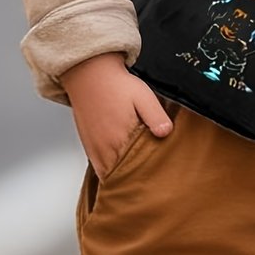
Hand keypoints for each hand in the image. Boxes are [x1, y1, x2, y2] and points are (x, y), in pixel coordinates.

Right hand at [60, 52, 173, 176]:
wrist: (90, 73)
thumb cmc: (115, 84)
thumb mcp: (143, 96)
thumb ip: (155, 116)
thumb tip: (166, 132)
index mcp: (119, 139)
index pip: (134, 170)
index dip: (146, 176)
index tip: (156, 179)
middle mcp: (104, 148)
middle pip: (120, 176)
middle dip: (134, 180)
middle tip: (148, 181)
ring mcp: (94, 148)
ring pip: (108, 174)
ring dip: (121, 176)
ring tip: (136, 176)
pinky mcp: (88, 144)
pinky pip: (98, 166)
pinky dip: (109, 170)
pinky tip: (120, 165)